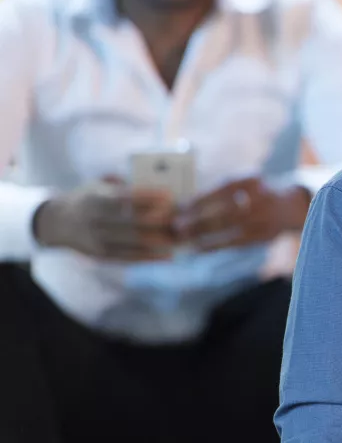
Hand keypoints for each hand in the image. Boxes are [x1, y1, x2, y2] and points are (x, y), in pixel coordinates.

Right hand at [34, 179, 176, 261]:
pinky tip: (170, 255)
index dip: (148, 197)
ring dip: (161, 242)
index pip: (124, 199)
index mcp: (94, 200)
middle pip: (132, 223)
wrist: (57, 223)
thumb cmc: (91, 198)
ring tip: (183, 238)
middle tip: (184, 218)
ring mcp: (97, 241)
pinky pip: (130, 258)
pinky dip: (152, 257)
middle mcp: (94, 221)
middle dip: (161, 221)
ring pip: (134, 243)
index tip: (170, 195)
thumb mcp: (100, 185)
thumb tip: (158, 184)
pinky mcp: (101, 256)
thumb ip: (125, 185)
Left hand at [177, 177, 309, 251]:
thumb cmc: (257, 193)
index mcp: (252, 181)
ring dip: (202, 234)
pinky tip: (199, 248)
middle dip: (197, 220)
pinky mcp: (263, 236)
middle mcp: (260, 199)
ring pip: (227, 228)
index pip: (220, 190)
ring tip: (184, 238)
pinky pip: (234, 242)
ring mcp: (263, 219)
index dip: (198, 200)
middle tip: (176, 226)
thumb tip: (184, 206)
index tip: (179, 207)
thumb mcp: (243, 184)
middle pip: (223, 211)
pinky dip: (214, 246)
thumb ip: (219, 192)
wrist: (292, 206)